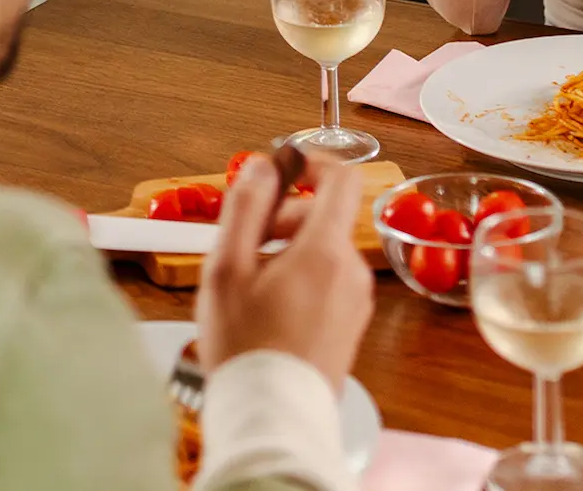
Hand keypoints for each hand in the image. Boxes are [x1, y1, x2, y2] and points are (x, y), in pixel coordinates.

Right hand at [196, 154, 373, 390]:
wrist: (272, 421)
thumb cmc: (246, 349)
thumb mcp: (227, 269)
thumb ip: (246, 207)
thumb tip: (262, 165)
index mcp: (325, 251)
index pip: (341, 178)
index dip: (313, 161)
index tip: (286, 166)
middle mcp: (351, 272)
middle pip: (325, 217)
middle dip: (285, 216)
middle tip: (246, 242)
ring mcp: (355, 300)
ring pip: (324, 250)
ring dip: (290, 250)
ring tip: (252, 283)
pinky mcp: (351, 324)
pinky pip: (329, 280)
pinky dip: (302, 277)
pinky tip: (269, 308)